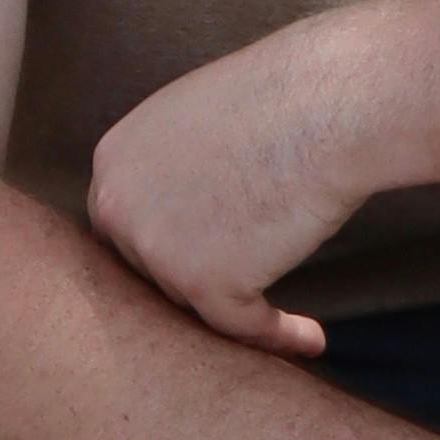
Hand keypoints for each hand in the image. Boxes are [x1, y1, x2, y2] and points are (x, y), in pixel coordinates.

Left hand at [87, 25, 366, 357]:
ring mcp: (156, 247)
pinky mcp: (204, 282)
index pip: (123, 227)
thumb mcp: (196, 122)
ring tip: (284, 312)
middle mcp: (119, 206)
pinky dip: (278, 336)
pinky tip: (312, 339)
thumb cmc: (283, 100)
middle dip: (195, 281)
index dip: (164, 248)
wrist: (326, 106)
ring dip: (239, 302)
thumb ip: (170, 170)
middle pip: (149, 269)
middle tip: (243, 294)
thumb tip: (181, 218)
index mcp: (113, 161)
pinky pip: (240, 326)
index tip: (207, 263)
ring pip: (193, 299)